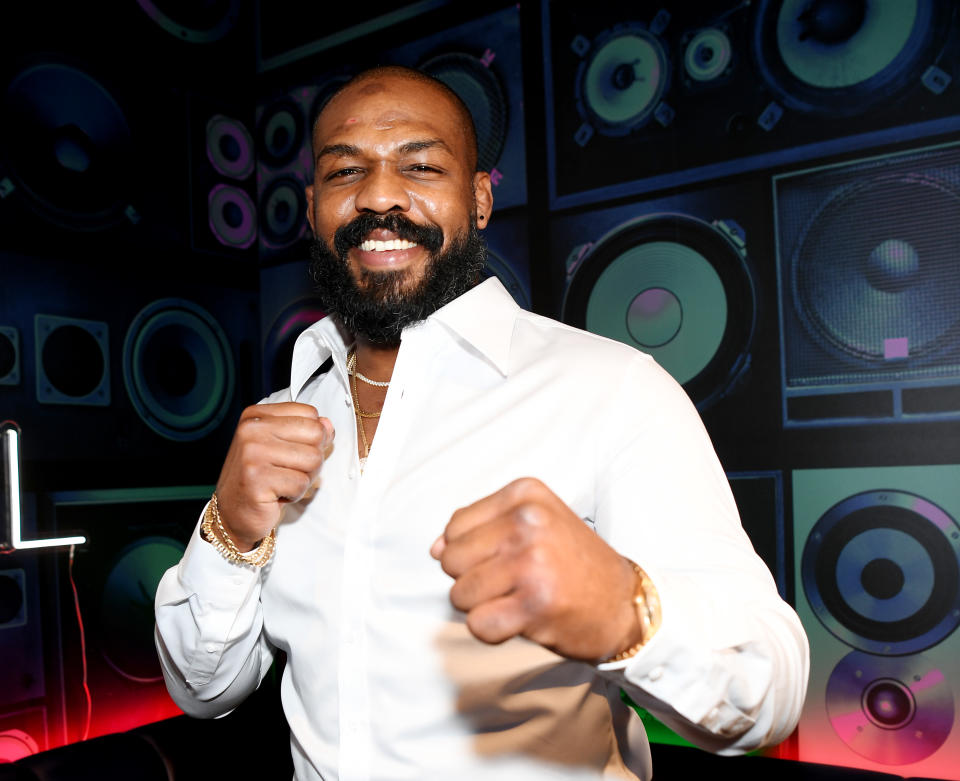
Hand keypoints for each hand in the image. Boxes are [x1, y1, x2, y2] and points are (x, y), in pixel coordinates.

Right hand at [215, 403, 333, 549]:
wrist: (234, 513)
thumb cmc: (261, 479)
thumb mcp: (284, 447)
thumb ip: (308, 432)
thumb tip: (327, 424)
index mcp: (257, 416)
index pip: (310, 413)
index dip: (312, 437)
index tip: (291, 452)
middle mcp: (251, 430)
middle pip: (315, 434)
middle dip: (312, 459)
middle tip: (289, 471)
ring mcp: (252, 453)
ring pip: (313, 459)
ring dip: (304, 478)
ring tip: (282, 483)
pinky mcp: (257, 479)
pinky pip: (301, 483)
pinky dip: (295, 494)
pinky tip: (276, 495)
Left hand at [430, 477, 642, 660]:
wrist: (624, 603)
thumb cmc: (572, 563)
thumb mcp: (534, 524)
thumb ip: (481, 528)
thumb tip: (435, 549)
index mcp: (526, 494)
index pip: (454, 527)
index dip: (470, 552)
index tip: (507, 558)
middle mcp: (528, 522)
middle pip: (451, 560)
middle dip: (473, 578)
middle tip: (513, 582)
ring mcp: (532, 561)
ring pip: (460, 593)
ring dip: (483, 606)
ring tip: (519, 599)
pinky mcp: (535, 603)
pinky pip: (478, 623)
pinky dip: (493, 630)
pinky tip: (521, 620)